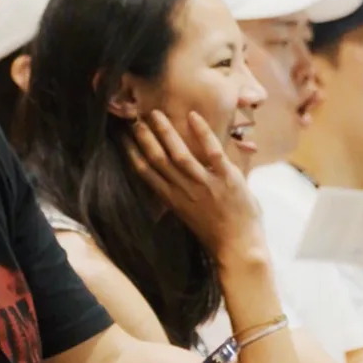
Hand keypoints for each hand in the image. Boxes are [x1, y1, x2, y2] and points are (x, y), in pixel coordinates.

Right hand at [125, 109, 261, 258]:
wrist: (239, 249)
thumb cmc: (217, 235)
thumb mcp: (190, 216)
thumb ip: (180, 197)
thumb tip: (171, 183)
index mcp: (173, 200)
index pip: (146, 173)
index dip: (132, 153)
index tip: (123, 138)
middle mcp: (183, 190)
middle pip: (157, 160)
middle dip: (144, 138)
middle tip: (135, 119)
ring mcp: (204, 184)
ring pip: (178, 154)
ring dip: (165, 132)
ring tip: (155, 114)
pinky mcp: (226, 179)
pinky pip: (211, 151)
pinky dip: (202, 133)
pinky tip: (192, 116)